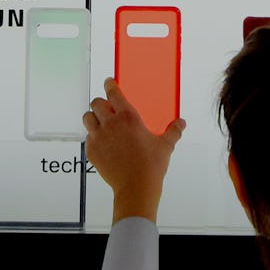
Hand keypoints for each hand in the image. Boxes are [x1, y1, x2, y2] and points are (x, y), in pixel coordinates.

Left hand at [83, 78, 185, 223]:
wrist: (136, 187)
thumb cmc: (151, 166)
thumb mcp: (165, 146)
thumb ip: (173, 131)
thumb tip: (181, 123)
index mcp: (128, 118)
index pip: (113, 93)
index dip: (110, 85)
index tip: (109, 82)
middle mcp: (110, 124)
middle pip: (96, 103)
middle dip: (101, 103)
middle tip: (107, 108)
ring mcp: (98, 137)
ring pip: (87, 118)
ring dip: (93, 118)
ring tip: (101, 124)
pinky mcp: (92, 151)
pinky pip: (88, 137)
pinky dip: (93, 137)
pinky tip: (103, 143)